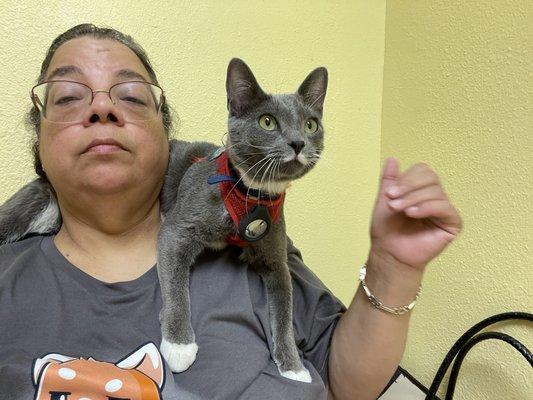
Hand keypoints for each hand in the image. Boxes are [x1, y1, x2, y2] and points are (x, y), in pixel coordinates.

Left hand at [369, 157, 462, 272]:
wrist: (389, 253)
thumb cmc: (387, 229)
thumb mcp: (385, 200)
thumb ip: (389, 180)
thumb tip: (392, 158)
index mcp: (421, 189)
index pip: (423, 170)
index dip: (407, 178)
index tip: (390, 193)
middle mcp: (435, 197)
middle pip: (431, 177)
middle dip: (409, 188)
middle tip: (393, 202)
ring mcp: (445, 210)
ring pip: (436, 192)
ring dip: (413, 199)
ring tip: (400, 211)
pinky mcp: (452, 223)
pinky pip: (444, 207)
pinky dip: (427, 208)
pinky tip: (412, 214)